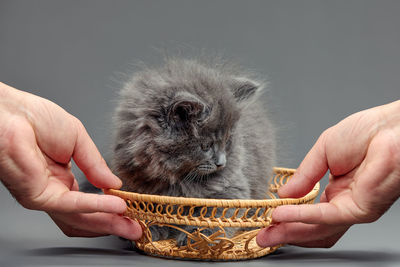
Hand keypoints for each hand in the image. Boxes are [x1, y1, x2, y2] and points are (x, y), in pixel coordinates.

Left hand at [0, 82, 141, 239]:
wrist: (11, 112)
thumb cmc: (35, 118)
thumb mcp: (79, 140)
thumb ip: (96, 164)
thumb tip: (114, 184)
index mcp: (62, 178)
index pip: (89, 202)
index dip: (111, 208)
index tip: (131, 208)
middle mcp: (54, 191)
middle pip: (86, 218)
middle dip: (113, 224)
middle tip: (135, 227)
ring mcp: (46, 196)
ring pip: (80, 218)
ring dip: (107, 222)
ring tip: (130, 224)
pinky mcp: (39, 196)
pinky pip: (72, 205)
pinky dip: (96, 206)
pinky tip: (115, 205)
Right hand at [257, 100, 399, 247]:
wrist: (391, 127)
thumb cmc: (367, 133)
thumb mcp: (322, 153)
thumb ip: (302, 176)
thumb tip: (283, 194)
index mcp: (337, 190)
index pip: (308, 211)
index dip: (287, 216)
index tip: (267, 217)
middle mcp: (344, 203)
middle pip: (311, 227)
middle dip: (284, 233)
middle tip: (262, 236)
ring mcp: (352, 209)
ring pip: (316, 228)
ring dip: (290, 231)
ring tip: (267, 232)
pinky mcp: (358, 209)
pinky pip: (324, 217)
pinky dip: (300, 216)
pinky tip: (281, 214)